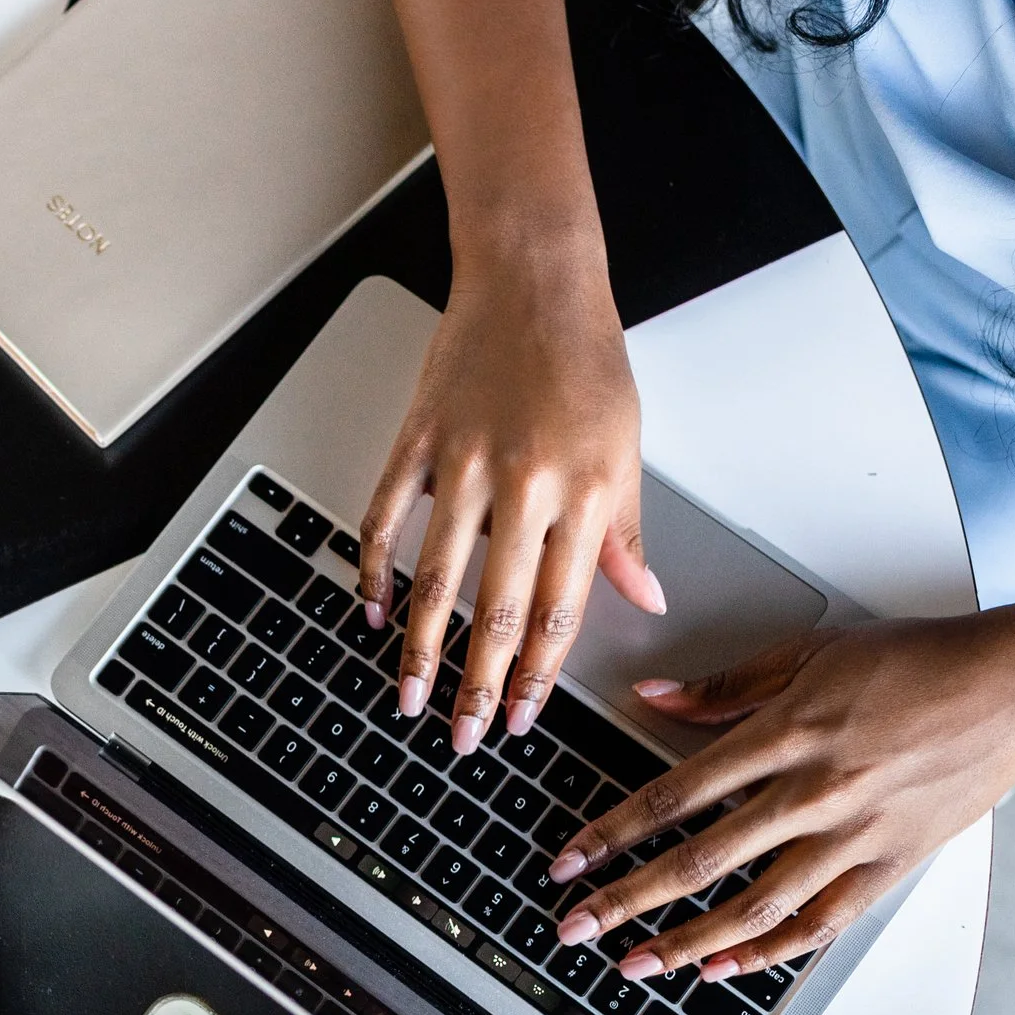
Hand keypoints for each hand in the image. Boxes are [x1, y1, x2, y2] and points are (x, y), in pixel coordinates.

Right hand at [359, 244, 662, 752]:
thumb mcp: (625, 449)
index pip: (558, 609)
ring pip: (437, 580)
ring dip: (422, 650)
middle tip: (465, 735)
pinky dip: (372, 572)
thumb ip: (624, 533)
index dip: (538, 674)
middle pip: (496, 610)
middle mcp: (522, 485)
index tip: (524, 716)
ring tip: (411, 697)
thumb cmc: (585, 358)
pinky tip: (370, 612)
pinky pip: (383, 521)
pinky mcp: (417, 443)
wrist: (533, 279)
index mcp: (581, 493)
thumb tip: (643, 598)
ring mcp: (462, 466)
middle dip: (480, 686)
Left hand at [546, 591, 1014, 982]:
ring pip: (754, 906)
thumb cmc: (920, 660)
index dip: (612, 833)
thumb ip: (724, 686)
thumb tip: (651, 696)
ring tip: (635, 965)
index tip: (569, 861)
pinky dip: (768, 952)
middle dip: (626, 901)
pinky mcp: (892, 864)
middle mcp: (815, 792)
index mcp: (786, 735)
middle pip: (700, 861)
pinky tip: (723, 968)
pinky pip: (821, 923)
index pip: (673, 795)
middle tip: (575, 928)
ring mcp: (856, 836)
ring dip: (686, 943)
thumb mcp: (810, 652)